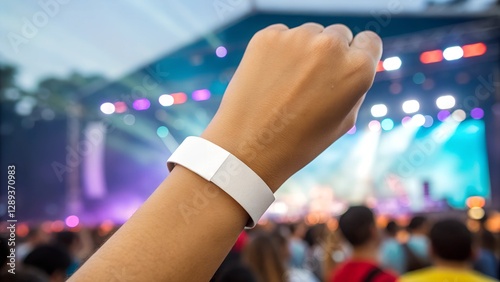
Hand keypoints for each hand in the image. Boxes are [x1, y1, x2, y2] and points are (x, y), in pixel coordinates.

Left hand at [202, 23, 381, 190]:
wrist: (248, 147)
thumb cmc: (299, 141)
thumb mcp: (344, 120)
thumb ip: (355, 85)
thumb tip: (354, 62)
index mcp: (357, 68)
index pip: (369, 41)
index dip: (356, 56)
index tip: (342, 67)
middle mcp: (331, 46)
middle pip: (338, 35)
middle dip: (329, 53)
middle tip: (310, 82)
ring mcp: (297, 37)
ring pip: (309, 34)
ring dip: (303, 51)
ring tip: (286, 84)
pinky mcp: (268, 36)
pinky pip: (282, 36)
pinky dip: (278, 51)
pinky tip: (269, 78)